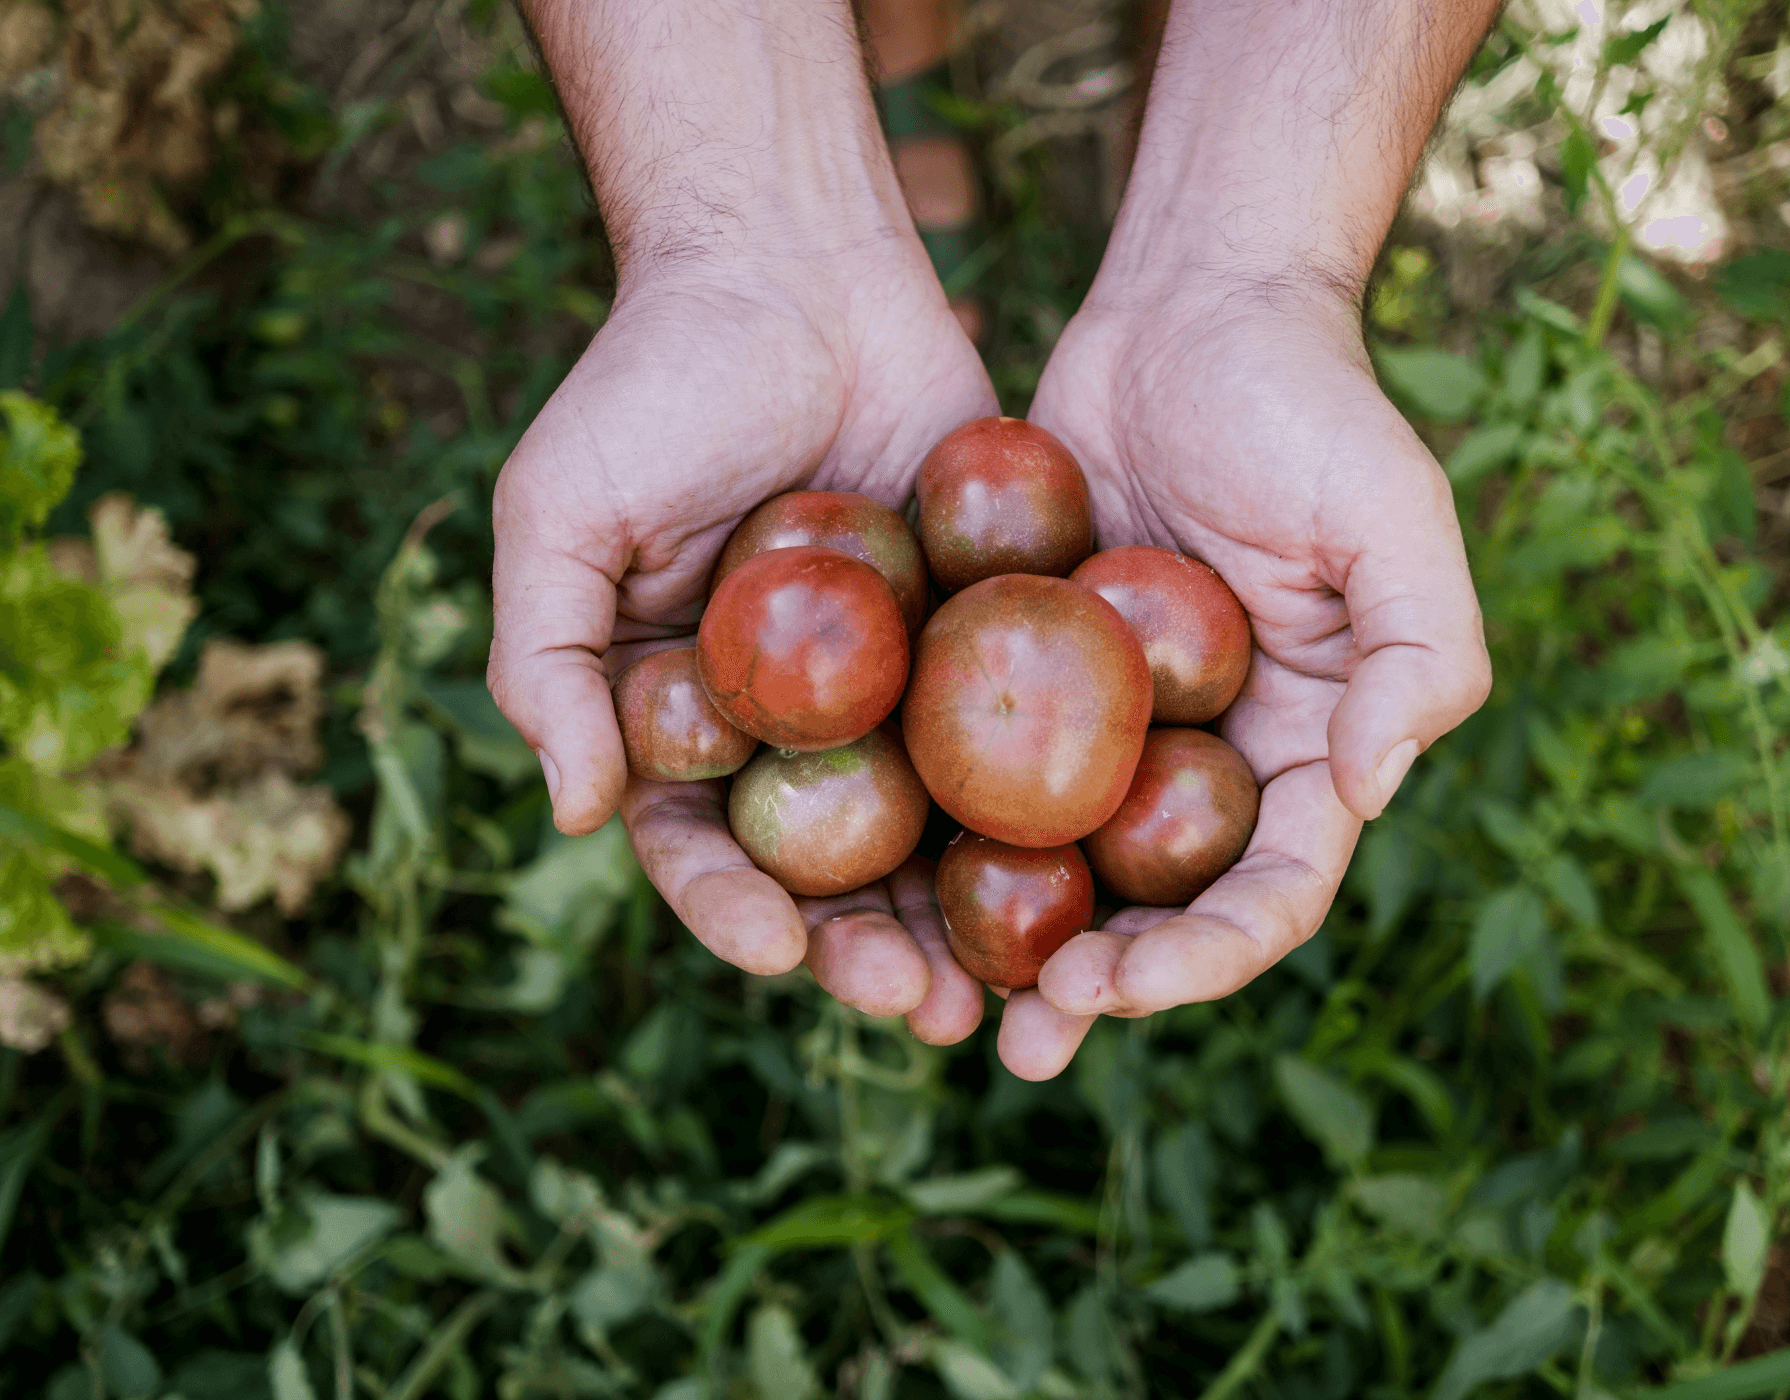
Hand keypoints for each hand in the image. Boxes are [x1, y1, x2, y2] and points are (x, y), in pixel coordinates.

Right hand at [488, 248, 994, 1041]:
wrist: (791, 261)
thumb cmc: (652, 379)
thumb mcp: (562, 513)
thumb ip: (550, 660)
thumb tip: (571, 815)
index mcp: (681, 718)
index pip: (699, 845)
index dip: (734, 910)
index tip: (783, 953)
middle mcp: (789, 724)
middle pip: (830, 867)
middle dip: (870, 947)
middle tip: (924, 1006)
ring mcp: (892, 688)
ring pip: (933, 829)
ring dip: (968, 916)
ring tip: (1020, 987)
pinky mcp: (981, 637)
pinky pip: (1017, 734)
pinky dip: (1048, 804)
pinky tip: (1091, 867)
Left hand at [1009, 276, 1491, 1074]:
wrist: (1190, 303)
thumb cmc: (1309, 401)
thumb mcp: (1393, 516)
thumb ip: (1418, 656)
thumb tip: (1366, 795)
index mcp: (1310, 746)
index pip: (1271, 891)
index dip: (1207, 959)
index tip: (1121, 990)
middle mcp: (1213, 754)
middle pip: (1161, 906)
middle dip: (1103, 986)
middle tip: (1022, 1037)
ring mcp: (1115, 720)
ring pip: (1063, 861)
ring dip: (1012, 942)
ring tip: (943, 1006)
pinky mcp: (1029, 670)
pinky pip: (984, 764)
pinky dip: (944, 828)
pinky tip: (879, 875)